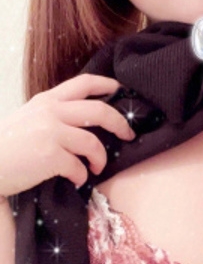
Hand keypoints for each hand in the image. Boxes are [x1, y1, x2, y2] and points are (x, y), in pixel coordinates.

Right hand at [0, 74, 135, 196]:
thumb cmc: (5, 144)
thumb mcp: (28, 117)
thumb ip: (53, 113)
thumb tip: (83, 121)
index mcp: (47, 100)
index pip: (84, 82)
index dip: (107, 84)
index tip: (121, 90)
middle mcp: (51, 112)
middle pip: (99, 111)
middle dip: (120, 123)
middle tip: (129, 134)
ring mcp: (51, 133)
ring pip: (93, 143)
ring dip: (100, 159)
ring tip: (96, 168)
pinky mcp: (50, 156)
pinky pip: (78, 167)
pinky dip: (81, 176)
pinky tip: (76, 180)